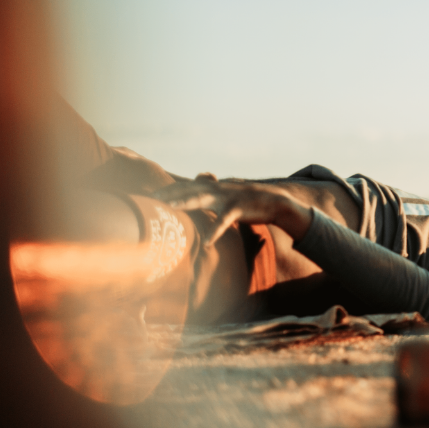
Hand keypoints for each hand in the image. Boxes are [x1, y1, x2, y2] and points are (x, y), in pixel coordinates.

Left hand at [155, 175, 312, 240]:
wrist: (275, 202)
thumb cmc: (249, 201)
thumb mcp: (228, 195)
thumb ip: (212, 195)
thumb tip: (200, 197)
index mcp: (214, 186)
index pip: (187, 185)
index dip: (170, 188)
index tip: (153, 193)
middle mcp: (217, 188)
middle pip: (189, 188)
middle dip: (170, 192)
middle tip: (153, 197)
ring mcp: (227, 197)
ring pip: (202, 198)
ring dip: (185, 202)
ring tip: (170, 208)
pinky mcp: (238, 208)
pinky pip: (223, 221)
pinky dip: (215, 231)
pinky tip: (207, 243)